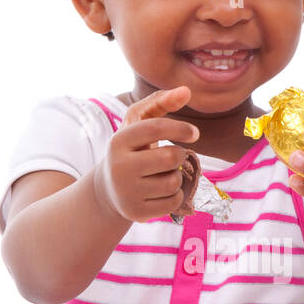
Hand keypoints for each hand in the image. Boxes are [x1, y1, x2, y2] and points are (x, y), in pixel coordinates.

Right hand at [96, 85, 199, 222]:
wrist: (108, 191)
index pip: (156, 127)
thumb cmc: (131, 150)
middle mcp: (120, 166)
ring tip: (162, 175)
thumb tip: (186, 90)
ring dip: (177, 176)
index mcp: (119, 141)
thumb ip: (160, 103)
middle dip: (180, 155)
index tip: (194, 133)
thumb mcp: (138, 124)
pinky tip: (161, 192)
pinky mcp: (137, 212)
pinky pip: (174, 202)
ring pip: (174, 181)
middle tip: (173, 157)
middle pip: (171, 157)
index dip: (181, 128)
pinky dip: (175, 196)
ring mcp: (127, 192)